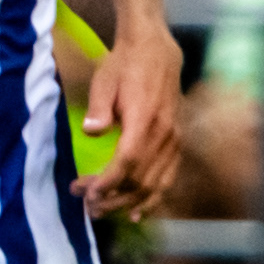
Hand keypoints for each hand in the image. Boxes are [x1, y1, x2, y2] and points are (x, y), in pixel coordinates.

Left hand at [74, 19, 181, 221]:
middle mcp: (164, 134)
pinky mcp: (177, 143)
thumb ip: (99, 107)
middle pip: (140, 179)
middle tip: (86, 207)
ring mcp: (174, 140)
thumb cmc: (124, 65)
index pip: (128, 161)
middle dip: (112, 198)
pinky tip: (136, 213)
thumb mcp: (104, 80)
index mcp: (145, 118)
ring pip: (154, 184)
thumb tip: (91, 131)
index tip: (87, 193)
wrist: (155, 50)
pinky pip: (168, 178)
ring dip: (127, 203)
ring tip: (102, 212)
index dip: (108, 182)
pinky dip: (153, 199)